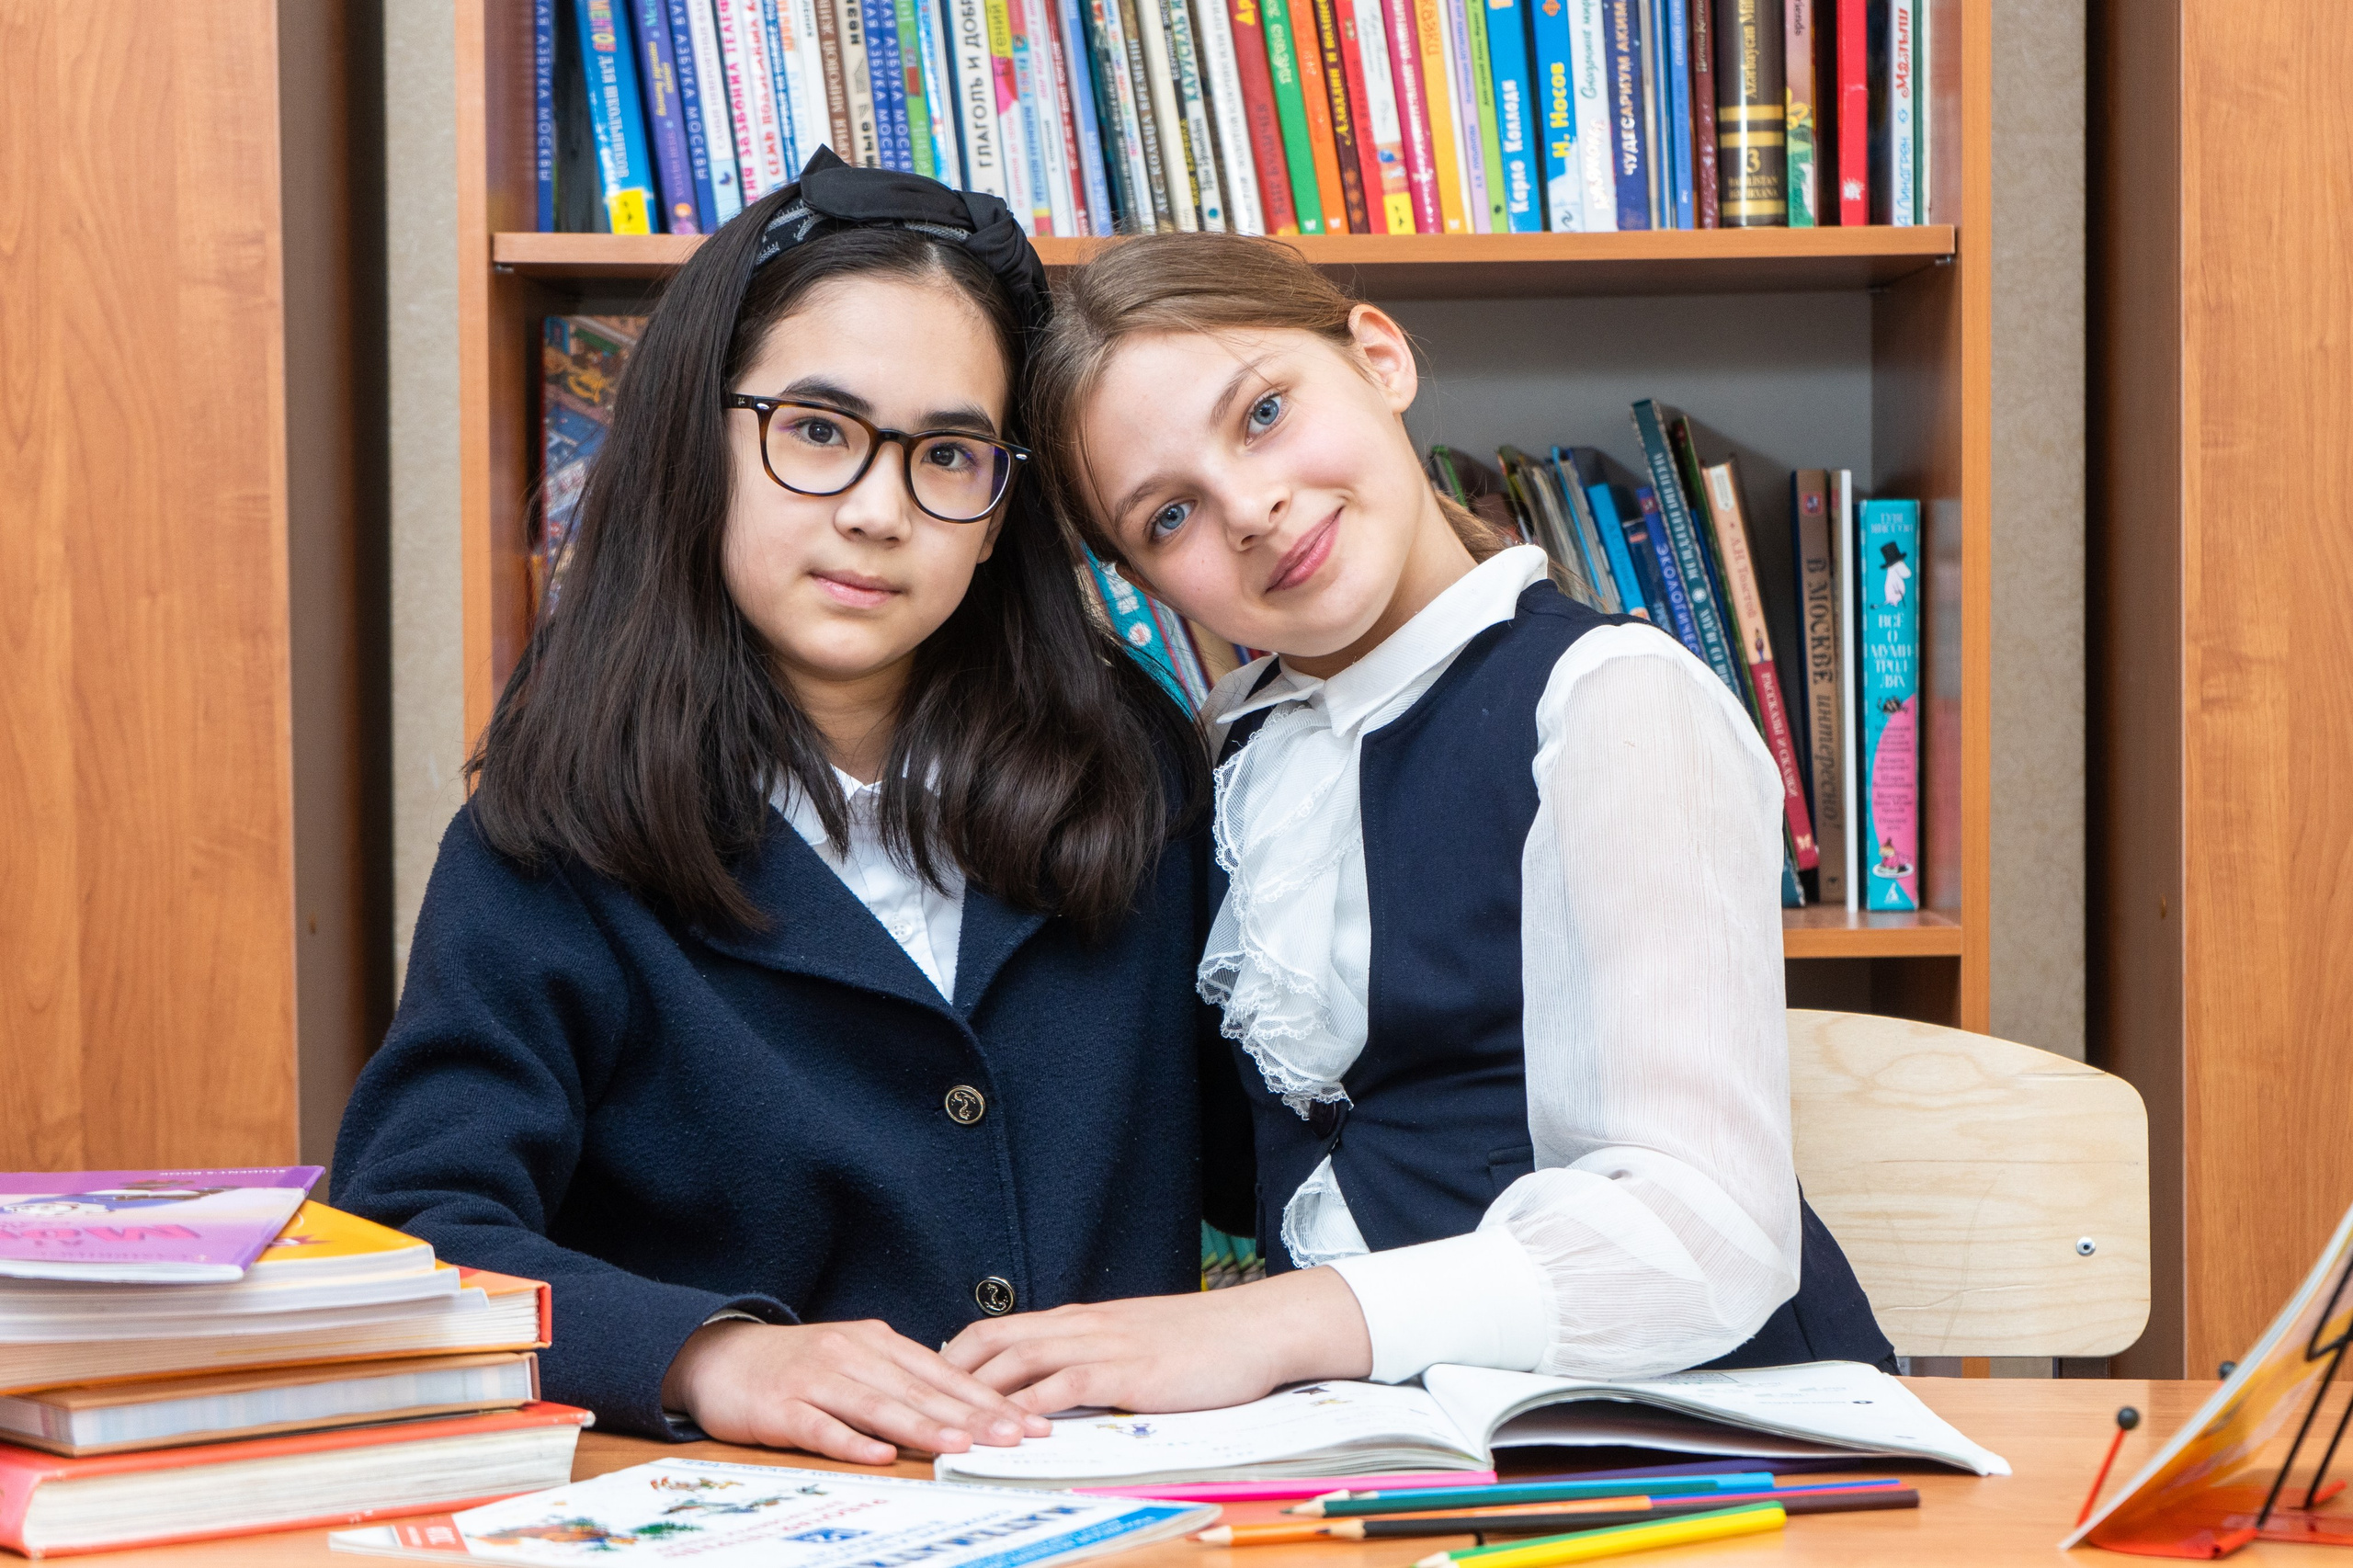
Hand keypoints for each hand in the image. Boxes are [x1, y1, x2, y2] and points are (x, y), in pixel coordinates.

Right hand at [661, 1318, 1053, 1462]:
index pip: (944, 1372)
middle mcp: (853, 1355)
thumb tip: (960, 1405)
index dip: (988, 1398)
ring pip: (880, 1406)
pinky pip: (822, 1426)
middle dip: (973, 1415)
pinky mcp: (783, 1406)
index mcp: (877, 1343)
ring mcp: (817, 1379)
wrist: (720, 1355)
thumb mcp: (855, 1359)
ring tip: (962, 1446)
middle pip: (921, 1390)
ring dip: (924, 1427)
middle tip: (1016, 1436)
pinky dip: (852, 1441)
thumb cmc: (797, 1364)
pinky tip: (880, 1455)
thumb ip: (901, 1378)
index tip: (1028, 1420)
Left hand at [940, 1267, 1372, 1415]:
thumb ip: (1097, 1356)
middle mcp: (1080, 1325)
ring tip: (947, 1427)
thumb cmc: (1204, 1340)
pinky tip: (1012, 1432)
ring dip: (979, 1397)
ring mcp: (1102, 1345)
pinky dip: (1032, 1408)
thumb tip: (1061, 1385)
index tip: (928, 1384)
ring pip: (1019, 1362)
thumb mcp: (1137, 1341)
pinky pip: (1064, 1386)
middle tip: (916, 1407)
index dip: (959, 1356)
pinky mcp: (1126, 1371)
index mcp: (1081, 1319)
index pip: (1000, 1329)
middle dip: (948, 1376)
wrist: (1257, 1327)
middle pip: (993, 1341)